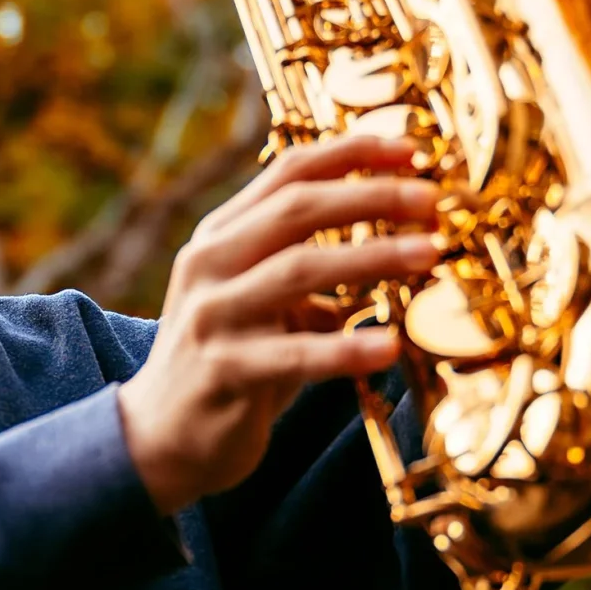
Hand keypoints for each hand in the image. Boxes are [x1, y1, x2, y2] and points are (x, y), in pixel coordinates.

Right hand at [118, 133, 440, 517]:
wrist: (159, 438)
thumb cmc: (228, 361)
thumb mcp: (259, 300)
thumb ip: (304, 264)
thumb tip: (397, 240)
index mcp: (221, 236)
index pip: (288, 172)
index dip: (352, 153)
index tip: (411, 151)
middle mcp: (209, 264)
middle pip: (297, 208)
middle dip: (371, 196)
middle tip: (431, 199)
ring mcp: (212, 315)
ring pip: (298, 269)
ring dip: (372, 256)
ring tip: (429, 254)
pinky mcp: (222, 370)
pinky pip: (294, 354)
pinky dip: (346, 350)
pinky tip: (390, 346)